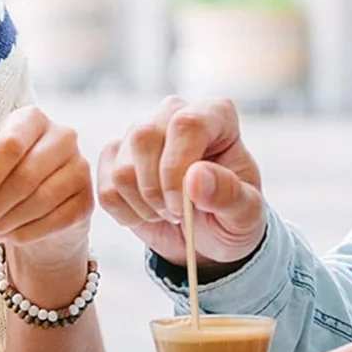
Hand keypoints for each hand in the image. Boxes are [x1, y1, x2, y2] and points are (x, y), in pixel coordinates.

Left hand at [0, 106, 92, 269]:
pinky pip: (57, 220)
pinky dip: (27, 233)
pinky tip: (12, 235)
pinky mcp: (88, 197)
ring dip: (8, 223)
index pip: (9, 145)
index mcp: (31, 120)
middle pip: (25, 176)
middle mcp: (62, 137)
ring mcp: (80, 166)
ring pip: (41, 200)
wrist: (41, 208)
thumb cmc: (6, 183)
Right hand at [97, 96, 265, 268]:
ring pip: (122, 168)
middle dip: (157, 191)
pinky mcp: (116, 156)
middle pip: (144, 138)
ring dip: (144, 206)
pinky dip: (126, 213)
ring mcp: (142, 132)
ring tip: (168, 213)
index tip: (183, 208)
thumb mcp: (245, 213)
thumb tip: (195, 178)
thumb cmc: (233, 215)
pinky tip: (149, 213)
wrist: (210, 237)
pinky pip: (105, 188)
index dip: (177, 169)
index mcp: (215, 115)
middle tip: (180, 215)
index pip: (185, 124)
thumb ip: (228, 194)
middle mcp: (174, 114)